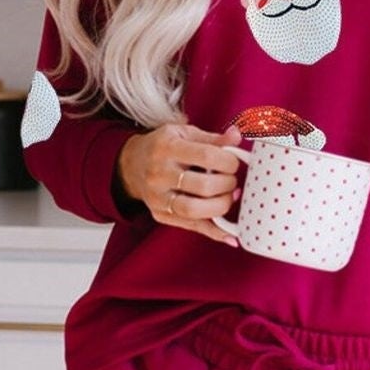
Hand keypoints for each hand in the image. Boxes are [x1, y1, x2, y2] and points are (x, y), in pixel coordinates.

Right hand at [116, 123, 243, 245]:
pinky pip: (192, 227)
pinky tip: (230, 235)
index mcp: (167, 147)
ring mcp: (158, 197)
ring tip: (228, 198)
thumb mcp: (185, 134)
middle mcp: (159, 173)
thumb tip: (236, 136)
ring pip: (195, 210)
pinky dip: (215, 232)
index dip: (228, 162)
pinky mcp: (161, 215)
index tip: (233, 163)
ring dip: (221, 207)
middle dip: (227, 185)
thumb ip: (213, 138)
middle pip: (203, 186)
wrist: (132, 165)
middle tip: (232, 181)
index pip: (206, 156)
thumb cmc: (164, 147)